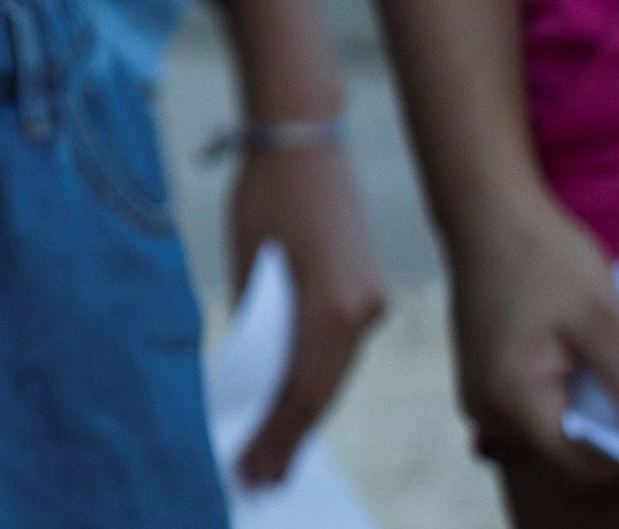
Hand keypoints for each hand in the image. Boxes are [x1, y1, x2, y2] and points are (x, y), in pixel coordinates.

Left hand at [224, 139, 392, 481]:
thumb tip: (256, 377)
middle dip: (289, 438)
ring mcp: (371, 303)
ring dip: (304, 413)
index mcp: (329, 306)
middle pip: (322, 391)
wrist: (303, 139)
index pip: (300, 392)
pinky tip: (296, 404)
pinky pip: (340, 348)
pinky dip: (317, 377)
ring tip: (272, 453)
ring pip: (333, 372)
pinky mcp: (368, 291)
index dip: (275, 436)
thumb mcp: (247, 262)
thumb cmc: (261, 194)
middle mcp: (362, 312)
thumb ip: (258, 322)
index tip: (252, 469)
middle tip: (261, 479)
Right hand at [450, 179, 618, 477]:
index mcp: (512, 401)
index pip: (582, 467)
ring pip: (551, 430)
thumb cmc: (541, 258)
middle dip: (612, 432)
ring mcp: (479, 391)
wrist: (484, 208)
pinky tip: (585, 359)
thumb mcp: (602, 322)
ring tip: (616, 370)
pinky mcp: (482, 374)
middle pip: (565, 453)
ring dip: (591, 412)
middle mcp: (486, 408)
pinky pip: (533, 406)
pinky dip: (567, 394)